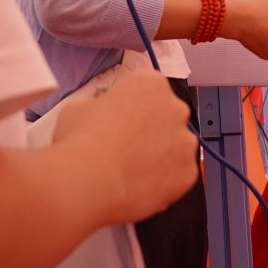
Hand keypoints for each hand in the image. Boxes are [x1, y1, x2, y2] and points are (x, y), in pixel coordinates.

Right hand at [52, 64, 199, 223]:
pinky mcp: (188, 172)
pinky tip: (139, 184)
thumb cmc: (81, 140)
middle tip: (125, 146)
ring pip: (175, 148)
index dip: (130, 106)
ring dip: (159, 155)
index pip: (147, 89)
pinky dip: (163, 181)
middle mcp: (175, 108)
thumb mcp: (78, 107)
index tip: (120, 118)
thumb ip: (98, 106)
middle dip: (150, 130)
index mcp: (150, 83)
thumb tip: (96, 115)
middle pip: (166, 117)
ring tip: (130, 168)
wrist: (90, 179)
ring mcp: (185, 142)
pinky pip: (178, 175)